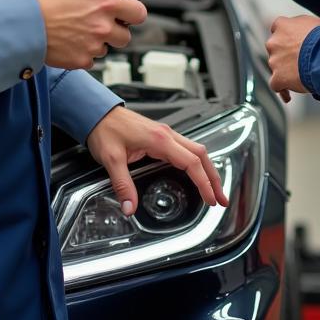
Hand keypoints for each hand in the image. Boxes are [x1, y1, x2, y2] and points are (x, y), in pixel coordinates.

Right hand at [28, 0, 147, 69]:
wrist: (19, 21)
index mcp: (106, 3)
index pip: (139, 13)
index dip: (134, 10)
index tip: (125, 8)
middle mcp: (102, 27)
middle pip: (126, 35)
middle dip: (117, 27)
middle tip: (99, 18)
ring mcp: (91, 47)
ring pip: (108, 48)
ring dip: (100, 40)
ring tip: (81, 27)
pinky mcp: (78, 61)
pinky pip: (91, 60)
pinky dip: (85, 52)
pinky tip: (71, 39)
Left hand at [85, 106, 229, 215]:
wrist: (97, 112)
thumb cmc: (105, 130)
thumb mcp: (111, 159)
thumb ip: (122, 185)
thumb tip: (130, 208)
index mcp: (159, 140)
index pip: (191, 162)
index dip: (204, 183)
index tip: (211, 199)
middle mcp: (167, 135)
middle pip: (201, 155)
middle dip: (214, 178)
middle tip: (221, 199)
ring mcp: (166, 133)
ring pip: (196, 150)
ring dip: (207, 170)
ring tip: (214, 189)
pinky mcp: (161, 135)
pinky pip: (186, 148)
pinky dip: (197, 163)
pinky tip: (196, 174)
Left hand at [267, 15, 319, 102]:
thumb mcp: (316, 23)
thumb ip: (305, 26)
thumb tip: (310, 29)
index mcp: (282, 25)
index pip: (278, 29)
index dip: (287, 37)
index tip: (292, 42)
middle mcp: (274, 42)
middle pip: (275, 49)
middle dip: (285, 55)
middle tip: (298, 61)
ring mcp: (274, 60)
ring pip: (276, 67)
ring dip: (285, 72)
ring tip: (299, 79)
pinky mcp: (277, 77)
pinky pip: (276, 85)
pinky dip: (282, 89)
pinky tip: (288, 95)